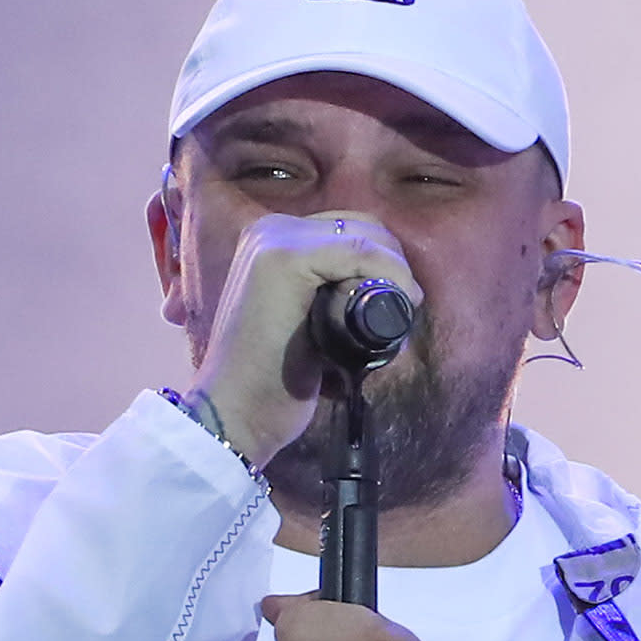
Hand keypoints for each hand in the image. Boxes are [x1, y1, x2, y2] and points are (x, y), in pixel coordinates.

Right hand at [187, 212, 419, 465]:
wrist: (235, 412)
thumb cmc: (271, 380)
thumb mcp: (301, 324)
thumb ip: (325, 299)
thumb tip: (379, 293)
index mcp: (270, 240)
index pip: (349, 230)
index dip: (387, 261)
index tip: (405, 304)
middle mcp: (269, 230)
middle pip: (361, 227)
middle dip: (393, 264)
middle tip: (403, 310)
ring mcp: (273, 241)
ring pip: (365, 237)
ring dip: (395, 271)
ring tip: (400, 315)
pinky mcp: (285, 259)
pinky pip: (359, 252)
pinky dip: (390, 273)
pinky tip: (401, 302)